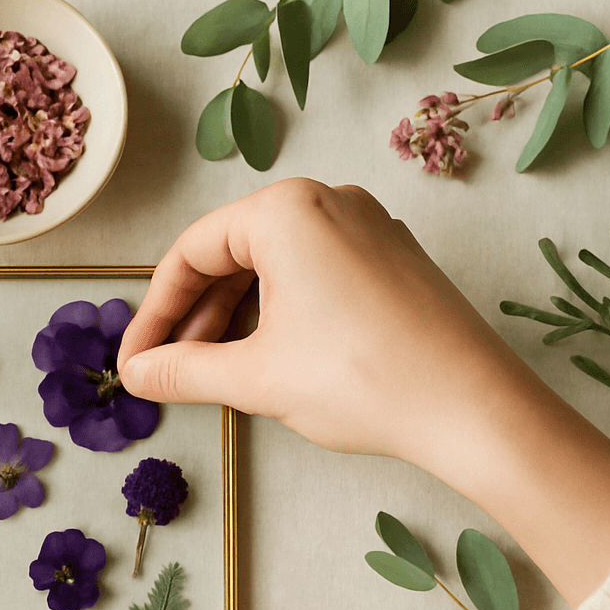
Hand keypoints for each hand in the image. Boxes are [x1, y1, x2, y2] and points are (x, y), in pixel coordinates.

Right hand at [117, 178, 529, 465]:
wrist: (473, 408)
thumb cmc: (364, 379)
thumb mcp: (254, 378)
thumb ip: (182, 371)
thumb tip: (139, 373)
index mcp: (287, 210)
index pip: (191, 252)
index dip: (154, 312)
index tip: (136, 359)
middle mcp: (329, 201)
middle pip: (232, 255)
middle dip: (193, 317)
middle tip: (166, 371)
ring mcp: (368, 228)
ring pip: (274, 267)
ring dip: (234, 318)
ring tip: (213, 373)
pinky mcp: (392, 261)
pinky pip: (315, 276)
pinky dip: (280, 314)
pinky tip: (267, 360)